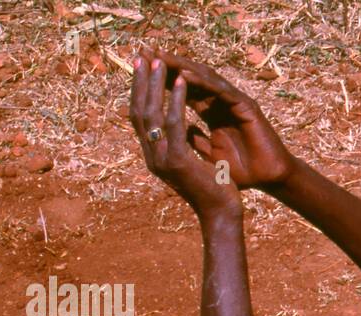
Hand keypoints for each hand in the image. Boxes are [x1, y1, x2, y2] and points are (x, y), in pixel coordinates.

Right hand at [129, 57, 240, 219]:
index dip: (139, 92)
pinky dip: (176, 101)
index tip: (142, 68)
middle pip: (138, 112)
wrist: (221, 215)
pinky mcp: (178, 161)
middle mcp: (151, 156)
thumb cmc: (212, 189)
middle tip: (143, 56)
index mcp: (153, 155)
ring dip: (156, 85)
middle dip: (141, 83)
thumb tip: (181, 124)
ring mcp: (162, 159)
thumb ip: (182, 143)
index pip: (139, 118)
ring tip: (160, 62)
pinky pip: (174, 124)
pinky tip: (182, 82)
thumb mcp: (193, 162)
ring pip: (152, 114)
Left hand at [144, 48, 294, 190]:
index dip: (162, 80)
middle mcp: (222, 102)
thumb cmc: (241, 170)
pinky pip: (221, 91)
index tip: (139, 71)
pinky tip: (184, 75)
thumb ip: (192, 141)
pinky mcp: (247, 107)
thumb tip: (170, 133)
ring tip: (160, 57)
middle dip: (169, 65)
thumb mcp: (207, 155)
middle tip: (145, 52)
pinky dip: (203, 82)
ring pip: (205, 78)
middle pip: (192, 77)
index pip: (183, 90)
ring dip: (181, 66)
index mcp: (212, 112)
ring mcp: (235, 102)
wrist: (268, 179)